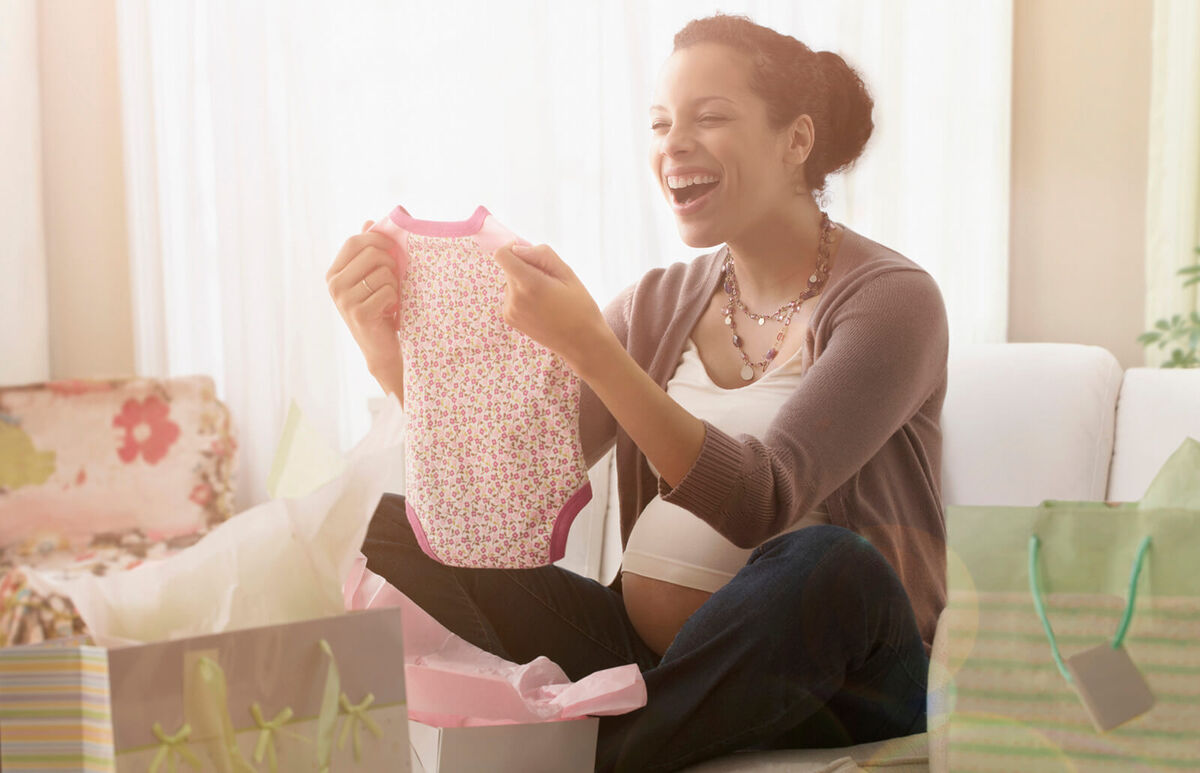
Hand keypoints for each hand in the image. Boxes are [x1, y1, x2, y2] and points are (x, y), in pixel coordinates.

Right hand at [326, 220, 401, 370]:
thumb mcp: (371, 277)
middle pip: (371, 253)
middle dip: (391, 262)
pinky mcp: (359, 313)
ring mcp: (344, 300)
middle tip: (394, 278)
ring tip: (390, 297)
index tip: (392, 247)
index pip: (354, 241)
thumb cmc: (379, 307)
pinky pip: (388, 291)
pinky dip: (395, 299)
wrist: (381, 347)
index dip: (377, 239)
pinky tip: (389, 311)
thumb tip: (369, 221)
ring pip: (383, 273)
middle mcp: (334, 285)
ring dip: (394, 284)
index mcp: (334, 273)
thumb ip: (368, 251)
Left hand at [493, 242, 607, 369]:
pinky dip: (522, 295)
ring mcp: (510, 310)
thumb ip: (541, 255)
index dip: (512, 248)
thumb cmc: (580, 306)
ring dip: (523, 282)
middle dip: (525, 267)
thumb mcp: (567, 273)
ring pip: (510, 282)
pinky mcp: (510, 318)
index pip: (502, 255)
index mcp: (530, 284)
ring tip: (547, 296)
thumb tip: (517, 248)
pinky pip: (511, 296)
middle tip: (549, 280)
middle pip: (508, 268)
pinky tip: (540, 306)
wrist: (582, 342)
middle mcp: (515, 298)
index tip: (527, 253)